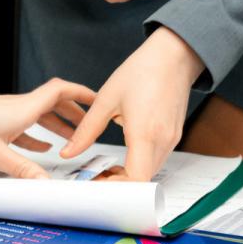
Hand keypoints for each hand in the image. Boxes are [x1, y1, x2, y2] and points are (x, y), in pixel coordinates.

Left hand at [0, 78, 96, 177]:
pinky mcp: (0, 123)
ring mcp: (10, 114)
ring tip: (73, 142)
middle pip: (55, 104)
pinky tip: (44, 148)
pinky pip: (28, 126)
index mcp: (24, 109)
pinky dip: (40, 135)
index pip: (59, 91)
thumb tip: (47, 185)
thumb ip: (24, 170)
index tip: (98, 98)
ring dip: (59, 126)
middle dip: (75, 114)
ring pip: (42, 115)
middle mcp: (20, 107)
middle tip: (91, 127)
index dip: (81, 92)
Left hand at [60, 26, 204, 179]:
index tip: (98, 185)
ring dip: (131, 175)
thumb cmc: (141, 71)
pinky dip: (141, 164)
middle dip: (120, 184)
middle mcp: (162, 140)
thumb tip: (68, 152)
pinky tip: (124, 155)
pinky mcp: (174, 135)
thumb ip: (86, 130)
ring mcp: (172, 139)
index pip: (136, 179)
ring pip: (151, 171)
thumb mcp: (106, 99)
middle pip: (143, 180)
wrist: (172, 55)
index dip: (118, 188)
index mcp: (144, 132)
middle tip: (97, 179)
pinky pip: (157, 159)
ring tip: (107, 168)